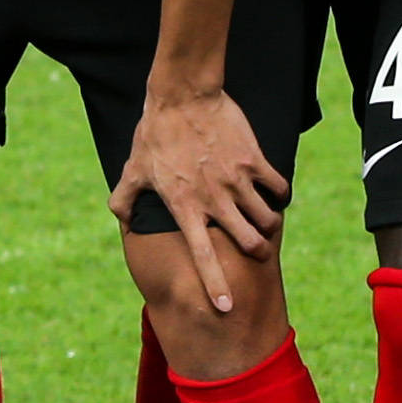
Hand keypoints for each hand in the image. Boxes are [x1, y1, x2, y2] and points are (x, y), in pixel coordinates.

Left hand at [110, 83, 285, 315]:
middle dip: (257, 251)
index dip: (215, 285)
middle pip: (249, 242)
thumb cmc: (155, 133)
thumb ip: (125, 199)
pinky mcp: (254, 160)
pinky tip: (272, 190)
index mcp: (185, 208)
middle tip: (257, 247)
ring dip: (268, 224)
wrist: (183, 95)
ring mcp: (237, 181)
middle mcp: (214, 200)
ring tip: (264, 220)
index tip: (226, 307)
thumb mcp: (133, 168)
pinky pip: (278, 187)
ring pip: (268, 219)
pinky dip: (279, 194)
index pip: (203, 256)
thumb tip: (122, 219)